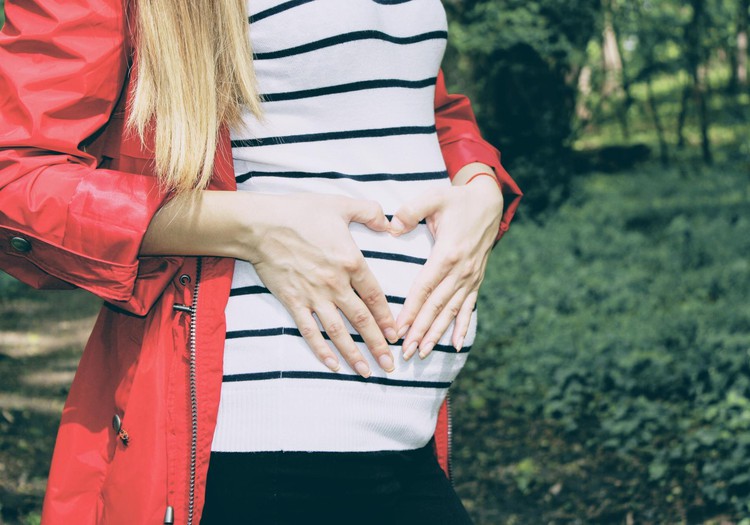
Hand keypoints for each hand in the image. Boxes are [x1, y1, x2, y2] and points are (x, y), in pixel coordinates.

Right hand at [247, 193, 398, 376]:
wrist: (261, 224)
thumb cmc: (301, 212)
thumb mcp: (341, 205)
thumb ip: (370, 212)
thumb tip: (390, 223)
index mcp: (351, 262)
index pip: (375, 297)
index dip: (387, 318)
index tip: (397, 334)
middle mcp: (335, 284)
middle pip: (362, 320)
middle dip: (378, 345)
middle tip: (390, 365)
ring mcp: (314, 296)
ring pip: (339, 332)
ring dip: (354, 354)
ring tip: (367, 372)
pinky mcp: (293, 302)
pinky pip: (310, 331)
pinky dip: (321, 350)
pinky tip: (333, 365)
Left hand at [389, 175, 502, 359]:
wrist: (488, 201)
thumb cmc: (456, 200)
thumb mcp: (433, 197)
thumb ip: (410, 210)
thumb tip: (392, 226)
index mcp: (447, 253)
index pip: (424, 288)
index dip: (411, 311)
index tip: (398, 329)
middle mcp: (461, 270)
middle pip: (436, 306)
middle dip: (420, 331)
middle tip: (405, 352)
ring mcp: (470, 277)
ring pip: (451, 311)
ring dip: (437, 333)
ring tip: (423, 353)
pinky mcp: (476, 279)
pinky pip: (468, 307)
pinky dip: (462, 327)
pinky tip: (456, 345)